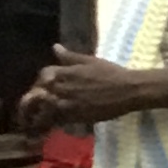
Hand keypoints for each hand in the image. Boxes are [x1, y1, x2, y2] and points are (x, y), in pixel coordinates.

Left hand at [22, 46, 145, 126]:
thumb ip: (70, 57)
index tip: (47, 82)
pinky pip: (57, 120)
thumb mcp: (90, 61)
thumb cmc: (111, 73)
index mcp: (65, 73)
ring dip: (42, 109)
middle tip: (42, 98)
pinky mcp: (76, 117)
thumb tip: (55, 47)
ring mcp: (68, 104)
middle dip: (39, 95)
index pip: (44, 75)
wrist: (128, 91)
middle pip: (40, 93)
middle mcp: (62, 89)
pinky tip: (56, 119)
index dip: (43, 79)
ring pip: (45, 109)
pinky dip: (54, 119)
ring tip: (43, 112)